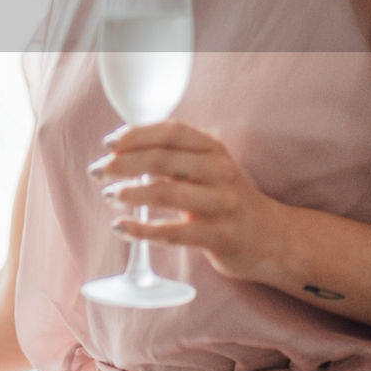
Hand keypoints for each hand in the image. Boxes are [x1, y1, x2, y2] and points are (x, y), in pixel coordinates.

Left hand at [88, 121, 288, 282]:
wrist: (272, 238)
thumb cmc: (226, 199)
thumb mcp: (208, 168)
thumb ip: (173, 157)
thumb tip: (120, 150)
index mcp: (213, 149)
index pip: (171, 132)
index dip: (137, 134)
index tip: (109, 143)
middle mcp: (220, 171)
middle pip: (162, 159)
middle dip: (122, 163)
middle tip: (97, 171)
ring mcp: (222, 204)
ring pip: (166, 193)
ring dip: (130, 193)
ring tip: (109, 196)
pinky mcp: (220, 236)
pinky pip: (173, 232)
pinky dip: (141, 230)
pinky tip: (121, 227)